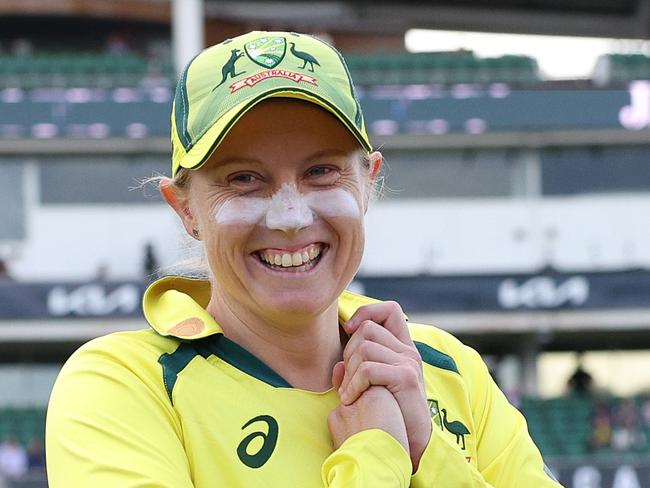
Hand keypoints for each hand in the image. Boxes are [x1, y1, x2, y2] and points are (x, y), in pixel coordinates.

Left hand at [337, 301, 431, 469]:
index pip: (389, 310)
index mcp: (402, 350)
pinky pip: (368, 369)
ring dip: (349, 371)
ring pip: (365, 347)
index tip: (350, 331)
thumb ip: (354, 375)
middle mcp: (408, 352)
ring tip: (348, 393)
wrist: (411, 446)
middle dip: (349, 351)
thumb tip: (336, 366)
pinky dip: (354, 384)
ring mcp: (408, 363)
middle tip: (347, 380)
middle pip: (369, 328)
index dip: (367, 313)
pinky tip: (351, 399)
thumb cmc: (389, 418)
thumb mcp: (371, 390)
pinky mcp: (405, 378)